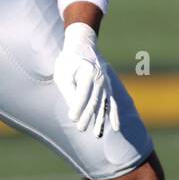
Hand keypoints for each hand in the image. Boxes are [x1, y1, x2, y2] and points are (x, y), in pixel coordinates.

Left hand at [53, 22, 120, 136]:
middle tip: (80, 129)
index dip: (78, 107)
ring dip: (100, 120)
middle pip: (94, 101)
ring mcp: (106, 82)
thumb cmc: (68, 60)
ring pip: (104, 104)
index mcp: (87, 71)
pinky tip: (115, 127)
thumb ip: (68, 90)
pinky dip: (114, 115)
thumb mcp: (63, 73)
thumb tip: (74, 109)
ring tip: (97, 134)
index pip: (83, 93)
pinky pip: (113, 102)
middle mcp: (100, 77)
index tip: (72, 118)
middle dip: (88, 116)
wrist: (82, 44)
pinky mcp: (108, 86)